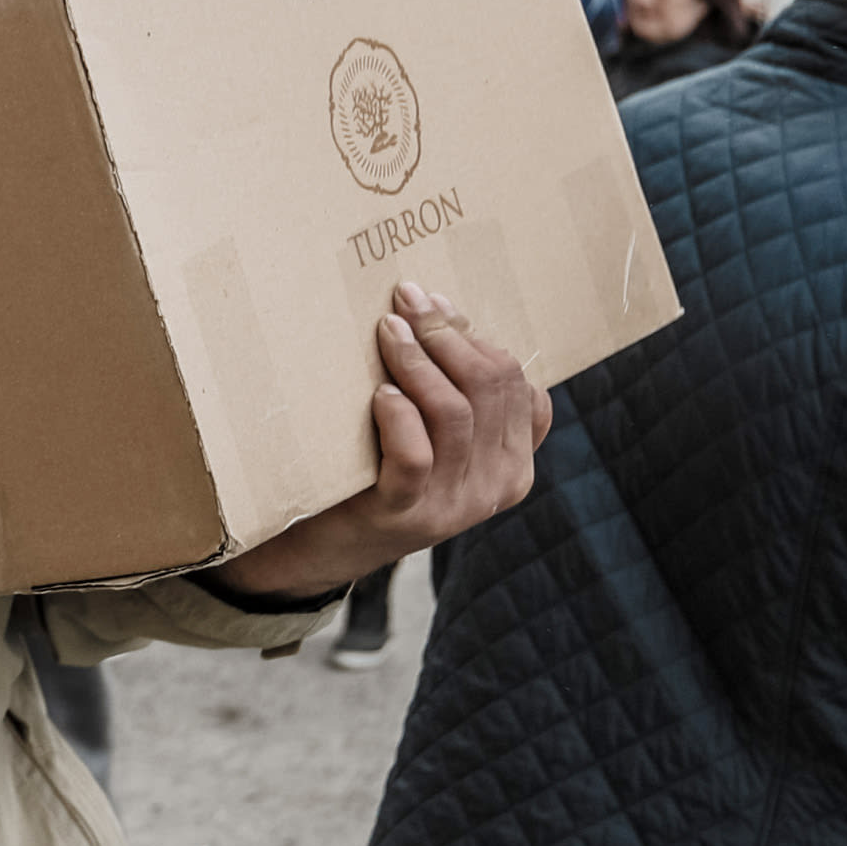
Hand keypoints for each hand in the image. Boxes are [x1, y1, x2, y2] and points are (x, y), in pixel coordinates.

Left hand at [204, 283, 551, 599]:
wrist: (329, 545)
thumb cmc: (381, 470)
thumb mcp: (435, 433)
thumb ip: (455, 387)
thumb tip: (443, 307)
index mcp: (515, 462)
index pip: (516, 384)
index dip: (475, 335)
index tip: (434, 301)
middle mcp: (497, 485)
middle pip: (489, 388)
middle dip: (445, 333)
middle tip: (406, 300)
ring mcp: (455, 505)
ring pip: (453, 413)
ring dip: (418, 361)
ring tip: (388, 331)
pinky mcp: (406, 515)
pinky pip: (415, 455)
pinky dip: (398, 415)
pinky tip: (379, 392)